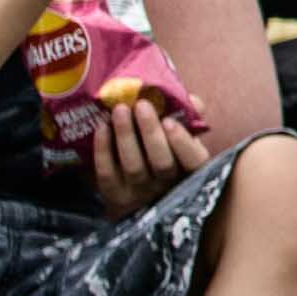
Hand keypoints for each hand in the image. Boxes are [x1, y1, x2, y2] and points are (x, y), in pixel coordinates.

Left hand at [79, 91, 206, 209]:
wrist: (132, 180)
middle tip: (141, 105)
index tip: (169, 120)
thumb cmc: (163, 144)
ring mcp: (139, 191)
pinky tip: (102, 127)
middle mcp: (167, 183)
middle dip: (151, 133)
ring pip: (134, 166)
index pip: (194, 160)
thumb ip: (189, 115)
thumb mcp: (181, 132)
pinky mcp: (114, 193)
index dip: (183, 142)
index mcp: (189, 167)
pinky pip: (107, 174)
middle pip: (162, 163)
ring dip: (126, 136)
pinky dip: (104, 150)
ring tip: (120, 109)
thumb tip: (192, 102)